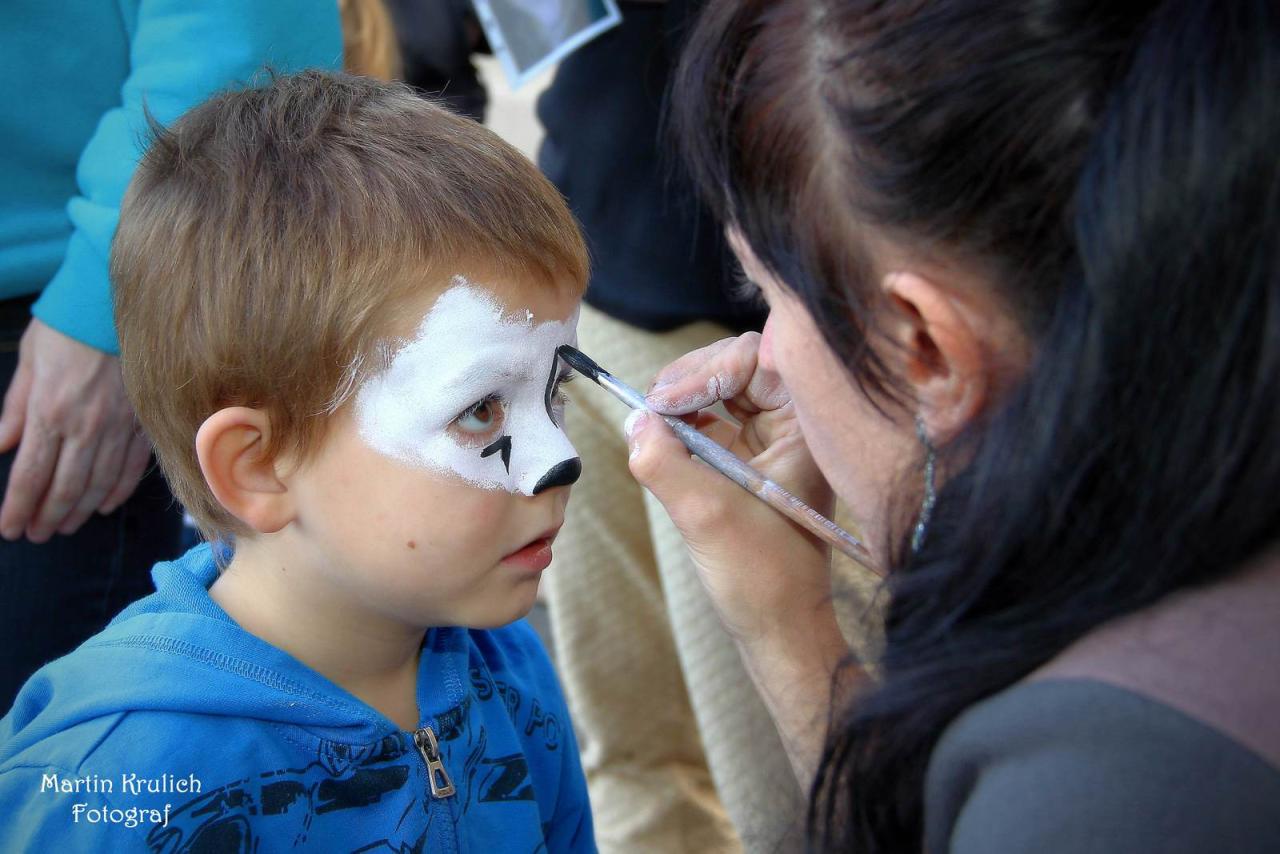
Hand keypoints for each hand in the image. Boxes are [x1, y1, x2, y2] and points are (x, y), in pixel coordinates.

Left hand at [0, 319, 151, 541]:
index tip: (10, 529)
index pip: (31, 474)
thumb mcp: (30, 361)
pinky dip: (116, 491)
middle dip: (46, 517)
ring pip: (98, 483)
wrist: (120, 302)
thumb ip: (15, 408)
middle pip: (64, 487)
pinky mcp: (143, 421)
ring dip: (78, 511)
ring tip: (63, 528)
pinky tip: (103, 506)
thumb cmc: (69, 325)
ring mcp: (119, 427)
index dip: (18, 507)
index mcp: (50, 411)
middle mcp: (86, 426)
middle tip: (35, 536)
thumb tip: (1, 446)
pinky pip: (131, 466)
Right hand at [626, 333, 837, 644]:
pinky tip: (658, 441)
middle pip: (737, 366)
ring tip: (651, 419)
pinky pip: (708, 425)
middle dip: (690, 377)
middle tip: (652, 404)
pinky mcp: (743, 464)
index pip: (758, 360)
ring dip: (681, 399)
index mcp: (805, 428)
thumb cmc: (764, 577)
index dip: (708, 369)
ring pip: (720, 392)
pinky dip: (680, 427)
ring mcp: (767, 444)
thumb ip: (664, 462)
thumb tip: (633, 421)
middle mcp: (791, 427)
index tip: (668, 401)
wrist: (778, 629)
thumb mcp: (707, 514)